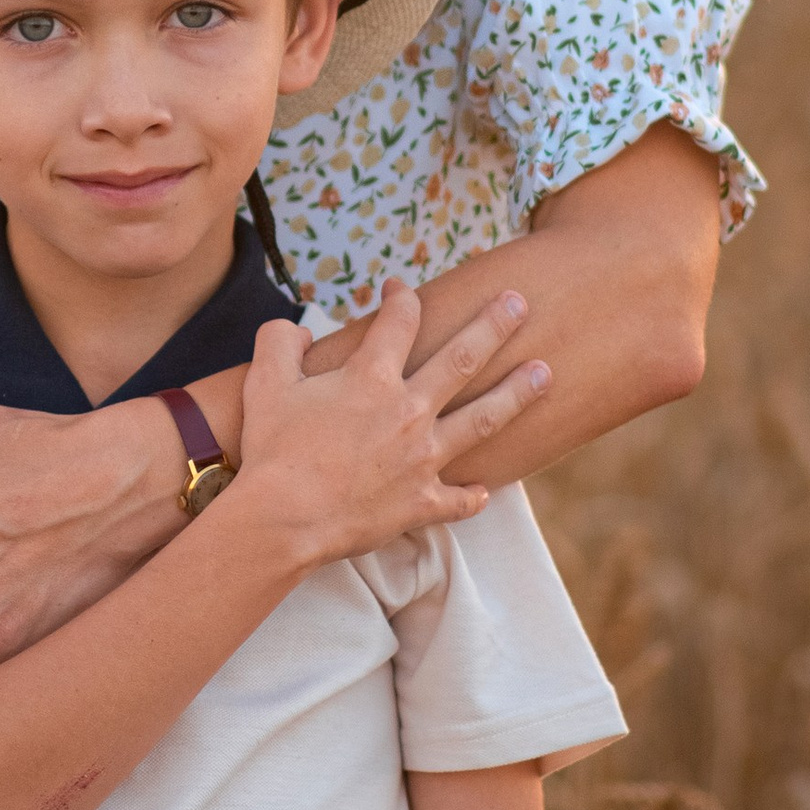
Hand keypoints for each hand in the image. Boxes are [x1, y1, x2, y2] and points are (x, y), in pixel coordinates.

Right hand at [226, 286, 549, 574]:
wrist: (284, 520)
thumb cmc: (272, 451)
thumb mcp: (264, 383)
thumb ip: (279, 342)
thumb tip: (296, 328)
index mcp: (372, 378)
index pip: (400, 322)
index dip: (401, 298)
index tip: (401, 289)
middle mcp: (409, 411)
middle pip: (464, 358)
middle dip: (495, 325)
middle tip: (521, 304)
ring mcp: (422, 459)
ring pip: (484, 419)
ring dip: (517, 393)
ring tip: (545, 373)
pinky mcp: (421, 502)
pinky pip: (458, 499)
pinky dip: (472, 496)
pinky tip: (485, 491)